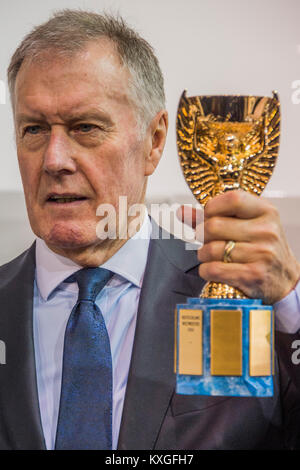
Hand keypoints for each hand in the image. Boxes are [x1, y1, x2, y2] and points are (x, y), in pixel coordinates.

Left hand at [179, 190, 299, 304]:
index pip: (232, 199)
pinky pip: (213, 269)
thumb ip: (214, 216)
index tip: (209, 216)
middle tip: (207, 240)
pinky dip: (206, 270)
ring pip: (211, 249)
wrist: (285, 280)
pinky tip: (213, 269)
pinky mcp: (253, 275)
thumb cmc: (262, 248)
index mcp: (266, 211)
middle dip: (203, 235)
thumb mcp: (247, 225)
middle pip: (214, 226)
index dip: (212, 208)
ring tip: (211, 256)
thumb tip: (182, 211)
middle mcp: (266, 231)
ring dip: (203, 254)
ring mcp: (261, 254)